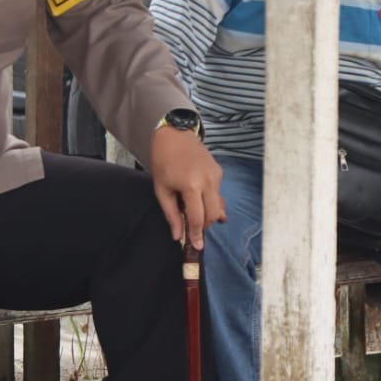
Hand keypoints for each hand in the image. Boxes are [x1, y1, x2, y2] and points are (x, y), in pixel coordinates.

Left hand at [150, 126, 224, 250]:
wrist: (174, 135)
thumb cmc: (163, 161)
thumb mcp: (162, 189)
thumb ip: (171, 214)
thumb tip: (177, 236)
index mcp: (192, 186)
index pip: (198, 218)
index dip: (197, 234)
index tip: (197, 246)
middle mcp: (208, 181)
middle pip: (213, 215)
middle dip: (204, 226)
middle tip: (191, 228)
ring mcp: (216, 176)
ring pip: (218, 205)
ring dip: (207, 214)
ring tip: (193, 211)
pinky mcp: (219, 172)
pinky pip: (218, 194)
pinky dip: (210, 202)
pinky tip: (200, 201)